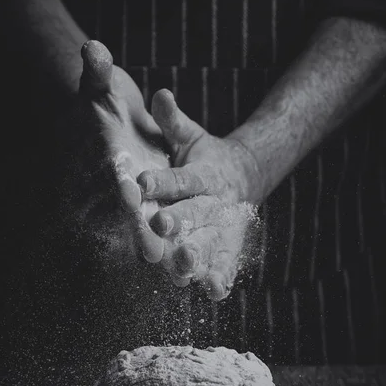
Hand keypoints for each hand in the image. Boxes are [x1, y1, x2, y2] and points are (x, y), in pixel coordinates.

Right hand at [55, 40, 169, 263]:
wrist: (111, 130)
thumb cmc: (105, 107)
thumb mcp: (102, 88)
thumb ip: (97, 72)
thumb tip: (92, 48)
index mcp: (104, 162)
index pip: (107, 175)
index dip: (118, 185)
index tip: (132, 196)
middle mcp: (113, 190)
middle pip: (124, 215)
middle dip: (138, 231)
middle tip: (154, 254)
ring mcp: (129, 207)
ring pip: (143, 235)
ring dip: (160, 253)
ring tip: (182, 274)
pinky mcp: (146, 216)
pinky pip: (159, 241)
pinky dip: (175, 258)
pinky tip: (195, 277)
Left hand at [135, 89, 259, 300]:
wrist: (244, 175)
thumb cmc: (207, 154)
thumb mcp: (191, 135)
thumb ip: (173, 121)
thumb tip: (160, 93)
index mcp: (204, 174)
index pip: (181, 178)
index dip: (163, 180)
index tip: (141, 183)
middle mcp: (215, 202)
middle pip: (197, 212)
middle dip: (179, 220)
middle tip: (160, 225)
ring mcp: (223, 227)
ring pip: (212, 242)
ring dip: (199, 255)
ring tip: (187, 268)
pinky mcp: (230, 246)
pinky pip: (227, 263)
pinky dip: (222, 277)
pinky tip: (213, 292)